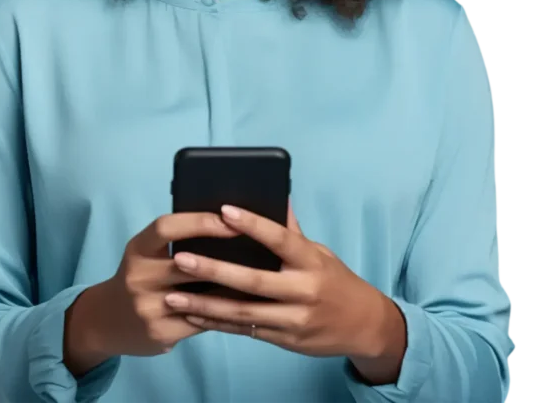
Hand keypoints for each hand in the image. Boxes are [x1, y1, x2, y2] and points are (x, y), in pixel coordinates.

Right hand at [69, 211, 241, 359]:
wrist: (105, 321)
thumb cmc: (138, 276)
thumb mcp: (145, 253)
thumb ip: (174, 241)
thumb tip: (225, 224)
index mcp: (137, 249)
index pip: (167, 227)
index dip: (200, 221)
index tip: (230, 217)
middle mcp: (138, 277)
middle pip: (186, 263)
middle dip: (223, 257)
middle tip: (257, 249)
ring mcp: (148, 308)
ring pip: (198, 296)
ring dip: (228, 287)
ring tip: (257, 277)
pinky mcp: (160, 334)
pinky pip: (199, 321)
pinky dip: (221, 311)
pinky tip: (241, 305)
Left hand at [163, 202, 385, 358]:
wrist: (363, 326)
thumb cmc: (336, 280)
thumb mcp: (320, 251)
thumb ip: (293, 231)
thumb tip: (277, 196)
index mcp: (311, 261)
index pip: (279, 239)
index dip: (252, 224)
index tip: (224, 211)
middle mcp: (302, 290)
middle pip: (253, 281)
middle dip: (214, 271)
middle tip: (182, 259)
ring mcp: (293, 319)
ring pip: (243, 312)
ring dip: (205, 305)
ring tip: (173, 296)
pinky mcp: (285, 340)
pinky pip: (246, 330)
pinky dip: (217, 324)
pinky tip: (193, 316)